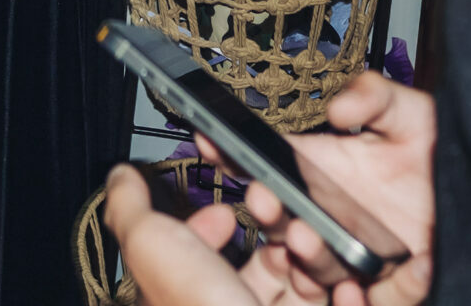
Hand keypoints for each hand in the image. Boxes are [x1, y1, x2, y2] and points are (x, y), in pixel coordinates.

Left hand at [105, 165, 328, 305]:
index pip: (202, 255)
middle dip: (282, 237)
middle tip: (291, 228)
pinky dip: (351, 302)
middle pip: (264, 268)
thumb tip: (119, 176)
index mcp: (189, 298)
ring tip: (318, 254)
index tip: (232, 209)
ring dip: (318, 264)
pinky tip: (349, 291)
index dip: (217, 225)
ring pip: (305, 289)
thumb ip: (131, 210)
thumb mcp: (154, 248)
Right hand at [199, 74, 435, 305]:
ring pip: (311, 268)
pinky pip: (365, 303)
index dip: (233, 156)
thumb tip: (340, 109)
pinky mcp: (383, 290)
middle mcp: (321, 220)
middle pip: (278, 224)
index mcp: (313, 176)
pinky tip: (356, 286)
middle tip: (263, 198)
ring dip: (304, 257)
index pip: (261, 169)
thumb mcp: (408, 114)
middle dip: (266, 212)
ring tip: (304, 238)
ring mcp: (348, 257)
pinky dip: (355, 301)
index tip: (211, 140)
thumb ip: (375, 96)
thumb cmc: (428, 158)